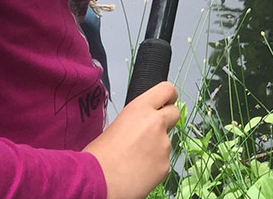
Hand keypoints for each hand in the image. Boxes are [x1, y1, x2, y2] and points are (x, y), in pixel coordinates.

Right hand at [83, 80, 179, 198]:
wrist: (97, 183)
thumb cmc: (97, 157)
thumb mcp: (115, 126)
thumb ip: (135, 120)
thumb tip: (141, 125)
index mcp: (140, 109)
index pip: (166, 89)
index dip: (168, 96)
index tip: (167, 101)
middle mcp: (155, 123)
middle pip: (175, 113)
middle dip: (167, 120)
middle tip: (152, 131)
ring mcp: (163, 145)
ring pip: (167, 141)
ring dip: (156, 148)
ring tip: (135, 159)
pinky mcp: (165, 165)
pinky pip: (163, 161)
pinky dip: (154, 166)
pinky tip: (138, 171)